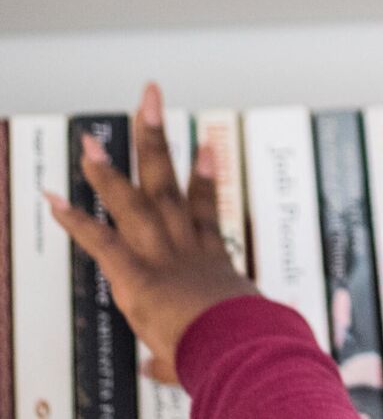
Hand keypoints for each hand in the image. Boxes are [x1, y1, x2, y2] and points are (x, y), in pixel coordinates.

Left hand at [46, 83, 258, 383]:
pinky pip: (102, 243)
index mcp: (212, 262)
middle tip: (149, 99)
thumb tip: (157, 371)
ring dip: (108, 171)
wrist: (243, 347)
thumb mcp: (210, 347)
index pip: (203, 210)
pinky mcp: (139, 276)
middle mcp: (187, 249)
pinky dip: (76, 222)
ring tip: (88, 140)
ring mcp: (163, 258)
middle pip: (169, 185)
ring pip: (134, 203)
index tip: (205, 144)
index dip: (204, 175)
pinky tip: (51, 199)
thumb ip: (173, 357)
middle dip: (157, 140)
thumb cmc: (240, 348)